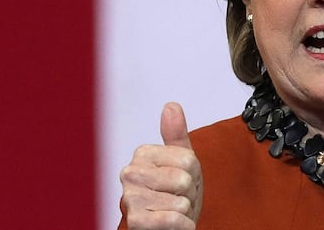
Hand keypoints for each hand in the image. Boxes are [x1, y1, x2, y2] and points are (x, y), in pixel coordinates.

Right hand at [120, 103, 202, 229]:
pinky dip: (183, 225)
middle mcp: (130, 174)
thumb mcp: (184, 160)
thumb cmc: (177, 191)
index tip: (183, 179)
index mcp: (143, 154)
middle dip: (189, 193)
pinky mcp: (135, 222)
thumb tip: (170, 106)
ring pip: (179, 202)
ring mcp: (130, 198)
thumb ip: (177, 134)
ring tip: (174, 210)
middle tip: (179, 196)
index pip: (188, 159)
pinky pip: (172, 219)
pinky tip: (176, 224)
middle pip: (183, 179)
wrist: (173, 224)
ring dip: (185, 211)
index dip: (194, 173)